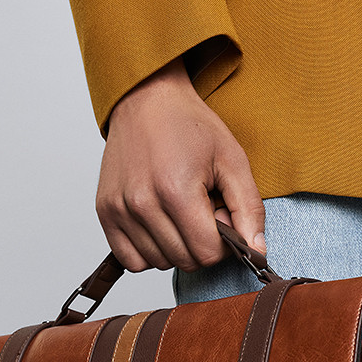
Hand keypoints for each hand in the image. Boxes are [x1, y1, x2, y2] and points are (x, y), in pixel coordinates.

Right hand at [96, 55, 265, 271]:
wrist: (146, 99)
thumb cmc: (189, 125)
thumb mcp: (232, 160)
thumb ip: (249, 209)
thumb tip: (256, 252)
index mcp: (176, 190)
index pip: (207, 253)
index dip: (223, 242)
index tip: (220, 215)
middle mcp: (142, 203)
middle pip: (184, 261)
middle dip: (201, 243)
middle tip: (202, 211)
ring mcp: (119, 209)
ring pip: (159, 263)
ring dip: (176, 248)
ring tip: (180, 214)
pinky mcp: (105, 212)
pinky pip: (131, 260)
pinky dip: (149, 252)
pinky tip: (160, 227)